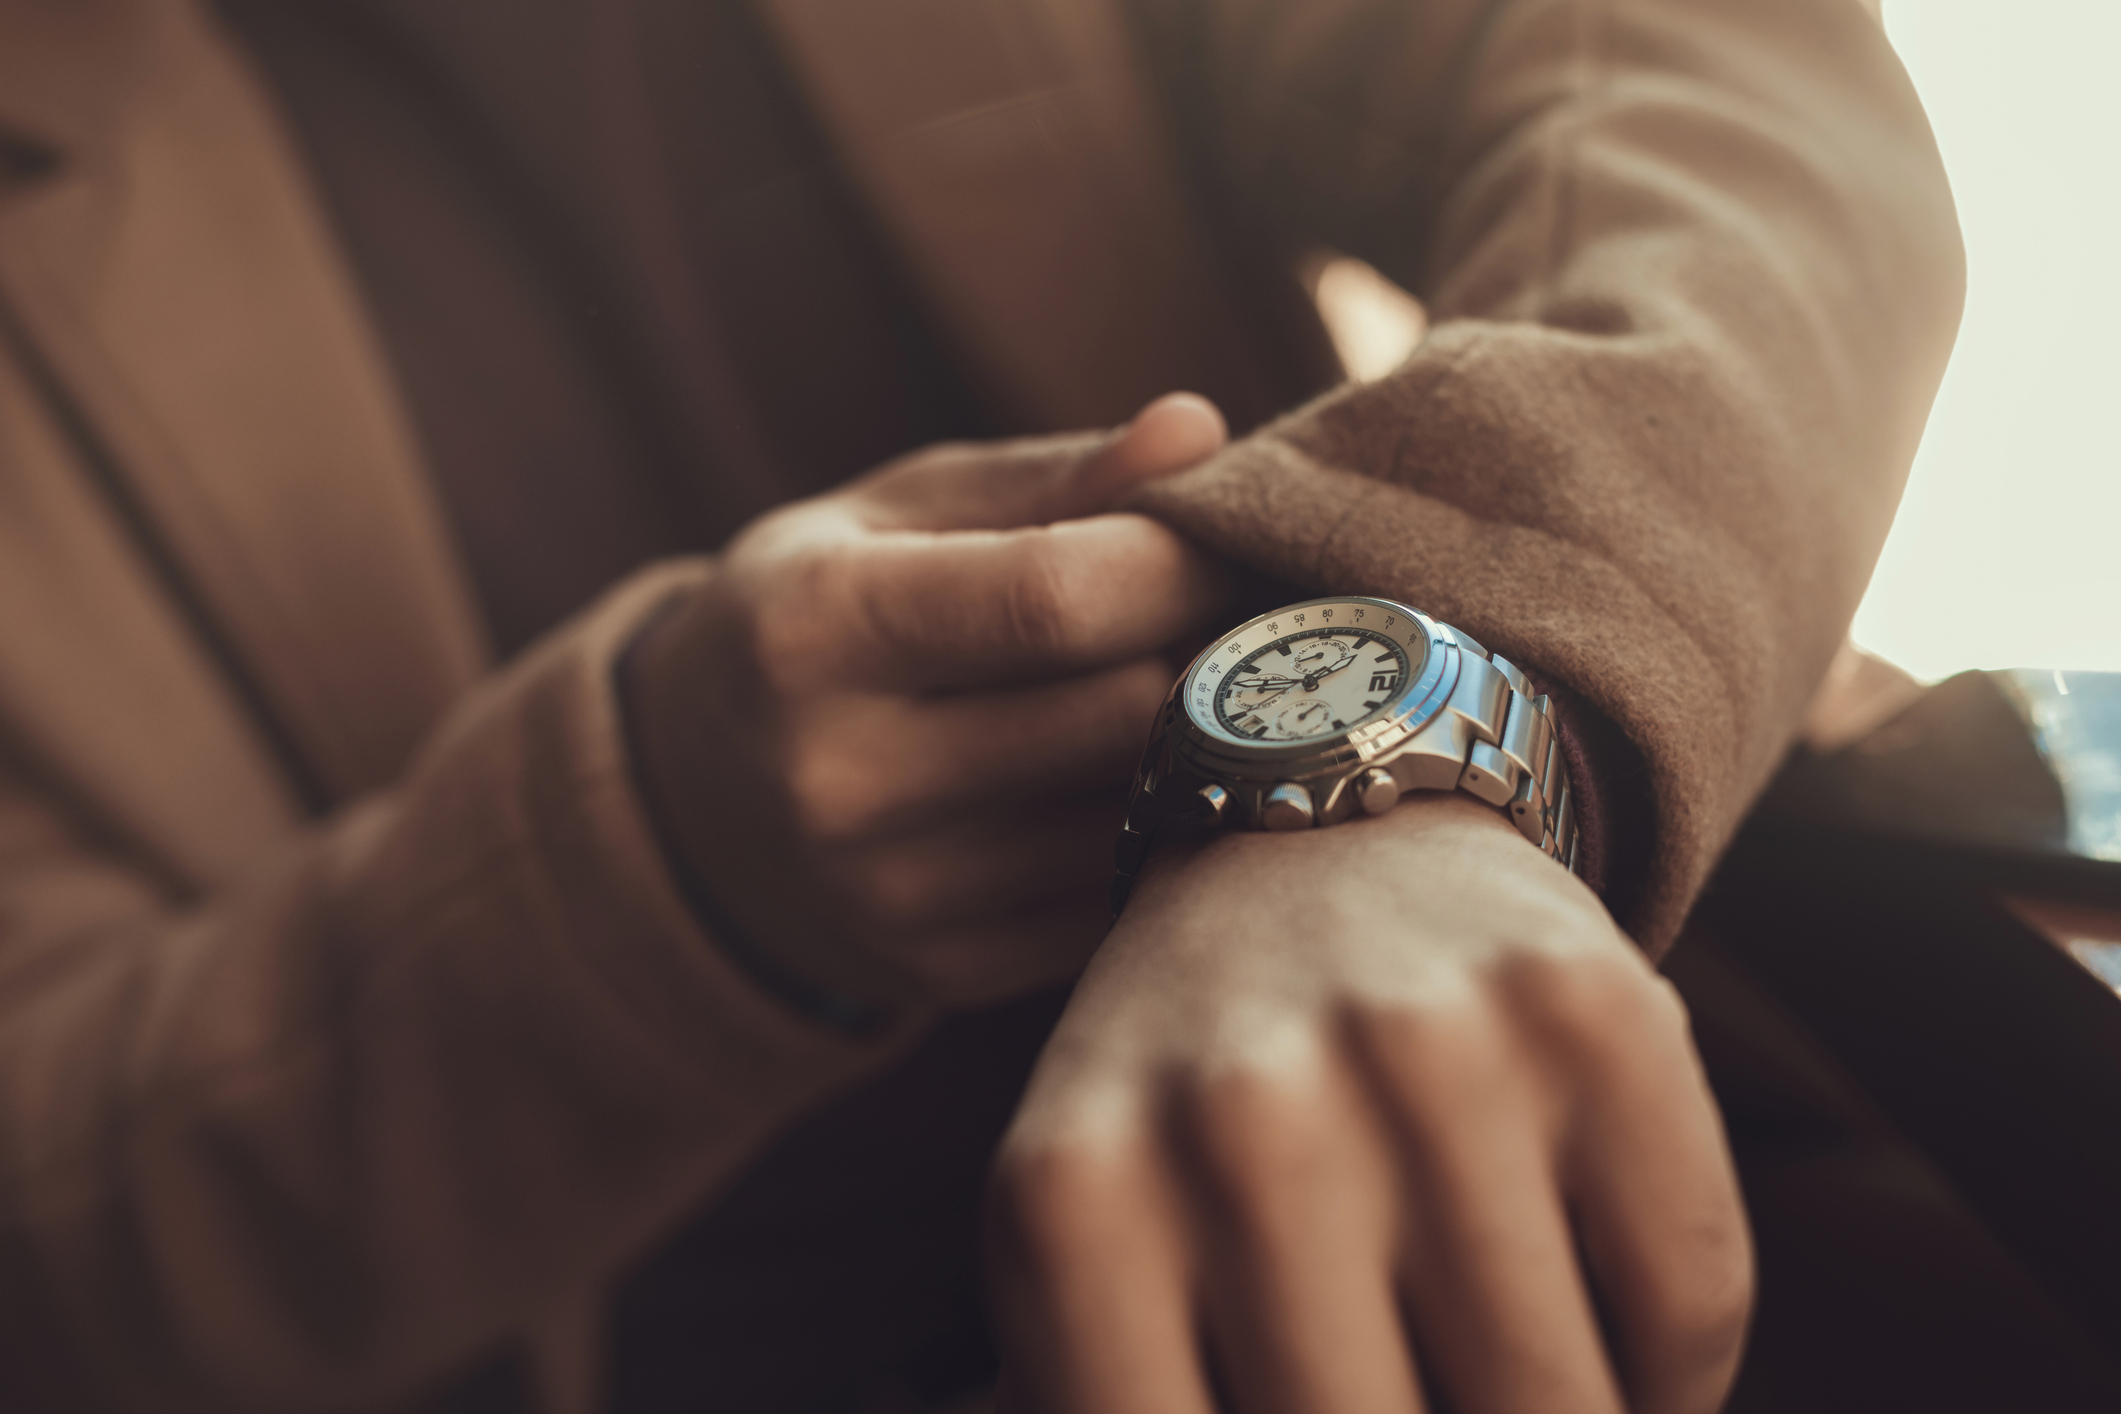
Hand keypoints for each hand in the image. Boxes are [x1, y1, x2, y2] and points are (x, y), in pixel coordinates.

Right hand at [623, 394, 1229, 1011]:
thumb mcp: (895, 515)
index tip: (1227, 537)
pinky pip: (1117, 898)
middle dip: (1203, 652)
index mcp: (814, 628)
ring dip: (1199, 749)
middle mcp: (838, 776)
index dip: (1178, 562)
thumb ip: (1052, 479)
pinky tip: (1141, 781)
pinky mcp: (944, 971)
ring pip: (1135, 815)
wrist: (694, 801)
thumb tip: (1198, 429)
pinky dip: (1154, 832)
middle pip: (1116, 715)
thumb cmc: (820, 613)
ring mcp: (890, 894)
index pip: (1055, 599)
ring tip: (1195, 690)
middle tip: (1229, 613)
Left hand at [987, 795, 1751, 1413]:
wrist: (1322, 824)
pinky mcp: (1590, 1011)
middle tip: (1407, 1383)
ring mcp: (1430, 1055)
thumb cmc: (1190, 1087)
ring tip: (1488, 1366)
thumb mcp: (1078, 1229)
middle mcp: (1247, 1120)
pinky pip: (1691, 1316)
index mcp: (1076, 1203)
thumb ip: (1097, 1386)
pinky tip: (1595, 1323)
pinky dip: (1666, 1374)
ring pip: (1565, 1412)